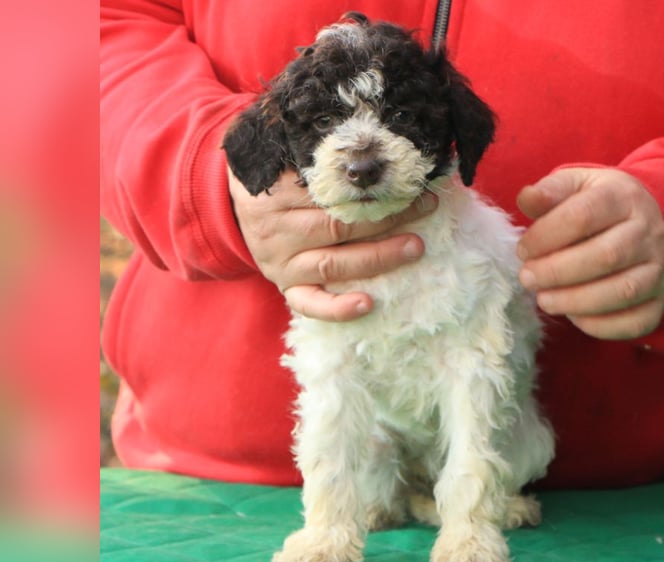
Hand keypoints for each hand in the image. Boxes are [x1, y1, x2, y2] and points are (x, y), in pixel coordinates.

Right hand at [229, 168, 436, 320]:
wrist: (231, 206)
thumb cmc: (274, 176)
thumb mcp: (284, 155)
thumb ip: (317, 150)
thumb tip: (373, 141)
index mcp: (277, 192)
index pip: (332, 191)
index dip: (372, 186)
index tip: (407, 179)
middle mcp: (278, 230)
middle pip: (338, 226)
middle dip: (387, 217)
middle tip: (425, 207)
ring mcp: (281, 262)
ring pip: (333, 264)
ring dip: (378, 257)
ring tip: (414, 247)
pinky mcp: (285, 286)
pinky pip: (309, 303)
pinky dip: (337, 309)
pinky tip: (367, 304)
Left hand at [517, 168, 663, 339]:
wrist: (648, 224)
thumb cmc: (599, 206)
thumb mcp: (577, 186)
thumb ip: (550, 192)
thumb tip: (526, 197)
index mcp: (623, 197)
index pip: (583, 215)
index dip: (546, 236)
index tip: (523, 250)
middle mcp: (648, 233)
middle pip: (605, 256)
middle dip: (557, 272)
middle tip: (527, 278)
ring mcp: (659, 269)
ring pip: (622, 292)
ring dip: (575, 301)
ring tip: (543, 300)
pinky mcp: (660, 302)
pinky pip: (635, 322)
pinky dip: (599, 325)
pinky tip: (572, 315)